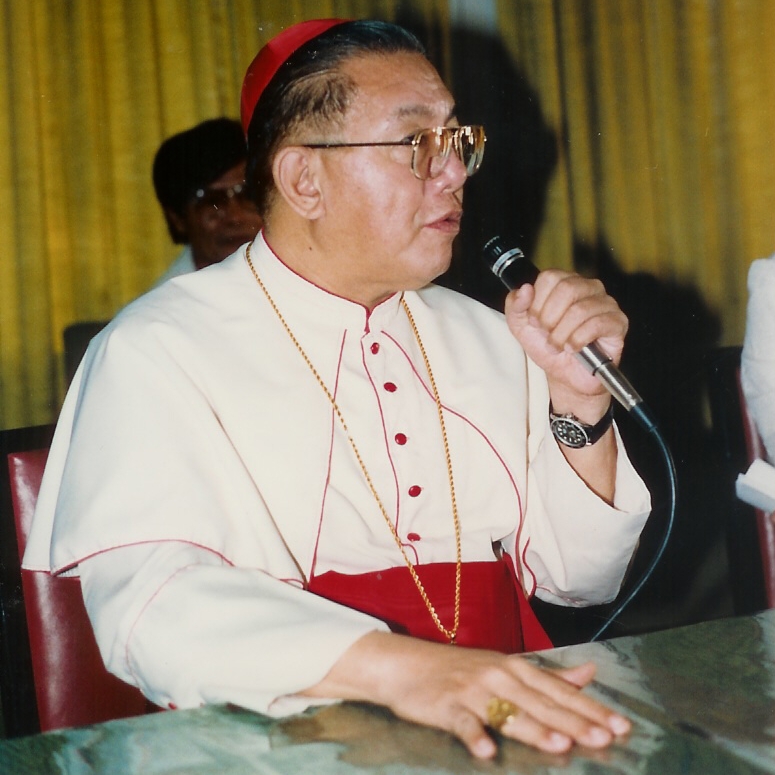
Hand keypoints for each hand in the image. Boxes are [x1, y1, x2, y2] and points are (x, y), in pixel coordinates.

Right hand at [304, 632, 630, 758]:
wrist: (405, 664)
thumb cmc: (459, 669)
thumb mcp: (506, 667)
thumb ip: (549, 676)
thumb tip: (590, 674)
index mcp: (516, 668)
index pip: (560, 691)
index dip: (590, 709)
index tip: (620, 726)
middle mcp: (499, 676)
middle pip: (541, 703)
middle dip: (574, 723)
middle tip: (604, 739)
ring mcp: (472, 690)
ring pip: (508, 712)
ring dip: (534, 729)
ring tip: (560, 745)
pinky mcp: (445, 705)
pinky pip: (462, 722)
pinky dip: (474, 734)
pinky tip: (487, 751)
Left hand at [504, 270, 627, 409]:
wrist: (565, 375)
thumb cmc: (548, 346)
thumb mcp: (521, 327)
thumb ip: (515, 306)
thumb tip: (524, 289)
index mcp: (565, 283)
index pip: (550, 277)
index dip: (538, 303)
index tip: (535, 321)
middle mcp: (588, 287)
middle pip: (567, 289)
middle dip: (549, 318)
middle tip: (547, 334)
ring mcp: (606, 303)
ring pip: (580, 309)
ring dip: (562, 334)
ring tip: (559, 346)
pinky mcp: (618, 322)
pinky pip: (598, 324)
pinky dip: (579, 340)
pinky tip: (574, 348)